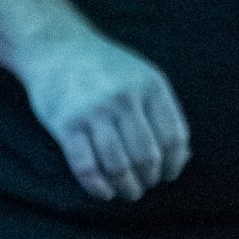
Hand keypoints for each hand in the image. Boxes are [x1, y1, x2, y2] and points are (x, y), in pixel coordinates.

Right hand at [23, 30, 190, 202]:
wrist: (55, 46)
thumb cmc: (103, 68)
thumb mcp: (141, 76)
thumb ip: (160, 112)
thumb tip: (183, 157)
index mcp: (150, 85)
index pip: (173, 137)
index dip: (174, 163)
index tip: (168, 175)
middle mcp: (124, 98)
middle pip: (147, 156)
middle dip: (149, 179)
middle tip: (145, 186)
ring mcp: (93, 111)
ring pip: (118, 165)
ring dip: (126, 187)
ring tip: (128, 192)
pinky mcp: (65, 124)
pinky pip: (86, 166)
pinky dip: (97, 187)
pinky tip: (104, 192)